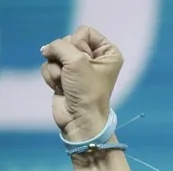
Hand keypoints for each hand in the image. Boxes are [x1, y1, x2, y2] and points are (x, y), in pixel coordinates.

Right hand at [40, 25, 122, 141]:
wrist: (80, 118)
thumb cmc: (87, 90)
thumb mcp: (76, 60)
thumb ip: (59, 45)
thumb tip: (46, 50)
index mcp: (108, 52)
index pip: (84, 31)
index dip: (78, 44)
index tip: (84, 61)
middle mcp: (94, 58)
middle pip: (67, 41)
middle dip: (65, 57)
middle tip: (74, 75)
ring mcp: (78, 68)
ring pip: (55, 54)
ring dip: (57, 69)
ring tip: (67, 83)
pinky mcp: (64, 76)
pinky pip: (49, 65)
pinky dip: (52, 77)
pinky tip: (60, 88)